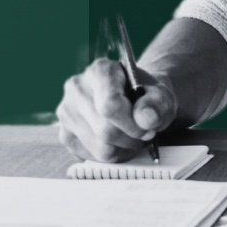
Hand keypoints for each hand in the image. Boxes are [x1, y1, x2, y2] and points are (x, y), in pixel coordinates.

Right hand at [55, 57, 177, 162]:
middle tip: (142, 134)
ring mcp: (66, 111)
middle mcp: (77, 87)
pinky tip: (116, 142)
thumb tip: (146, 119)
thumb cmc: (147, 97)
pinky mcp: (64, 133)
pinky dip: (109, 155)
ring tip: (130, 137)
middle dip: (130, 139)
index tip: (146, 129)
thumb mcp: (161, 96)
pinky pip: (90, 157)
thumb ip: (157, 105)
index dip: (132, 124)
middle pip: (105, 130)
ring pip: (98, 148)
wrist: (135, 99)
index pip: (110, 105)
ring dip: (121, 149)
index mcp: (101, 70)